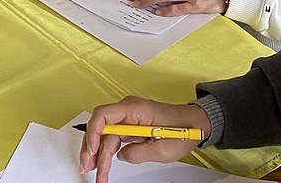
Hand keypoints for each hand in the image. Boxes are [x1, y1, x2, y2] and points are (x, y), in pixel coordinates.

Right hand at [81, 97, 210, 182]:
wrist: (193, 123)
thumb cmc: (181, 130)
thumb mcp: (162, 148)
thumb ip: (138, 153)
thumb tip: (121, 156)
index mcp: (134, 109)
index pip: (104, 115)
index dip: (94, 132)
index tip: (92, 152)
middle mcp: (127, 109)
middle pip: (100, 126)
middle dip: (92, 147)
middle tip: (88, 167)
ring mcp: (127, 117)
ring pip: (104, 133)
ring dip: (97, 152)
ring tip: (94, 171)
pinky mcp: (129, 125)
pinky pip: (112, 136)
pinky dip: (105, 150)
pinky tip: (102, 163)